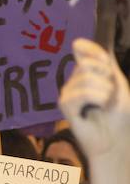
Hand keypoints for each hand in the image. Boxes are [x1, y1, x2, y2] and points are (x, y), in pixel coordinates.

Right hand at [59, 38, 129, 158]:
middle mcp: (75, 81)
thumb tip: (79, 44)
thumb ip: (103, 63)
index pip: (82, 50)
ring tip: (106, 104)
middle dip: (105, 78)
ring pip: (86, 78)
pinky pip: (81, 93)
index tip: (107, 64)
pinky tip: (98, 108)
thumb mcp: (117, 83)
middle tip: (109, 95)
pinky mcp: (65, 105)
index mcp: (87, 74)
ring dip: (104, 92)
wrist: (115, 139)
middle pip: (87, 65)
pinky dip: (97, 99)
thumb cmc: (118, 115)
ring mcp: (68, 93)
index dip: (93, 50)